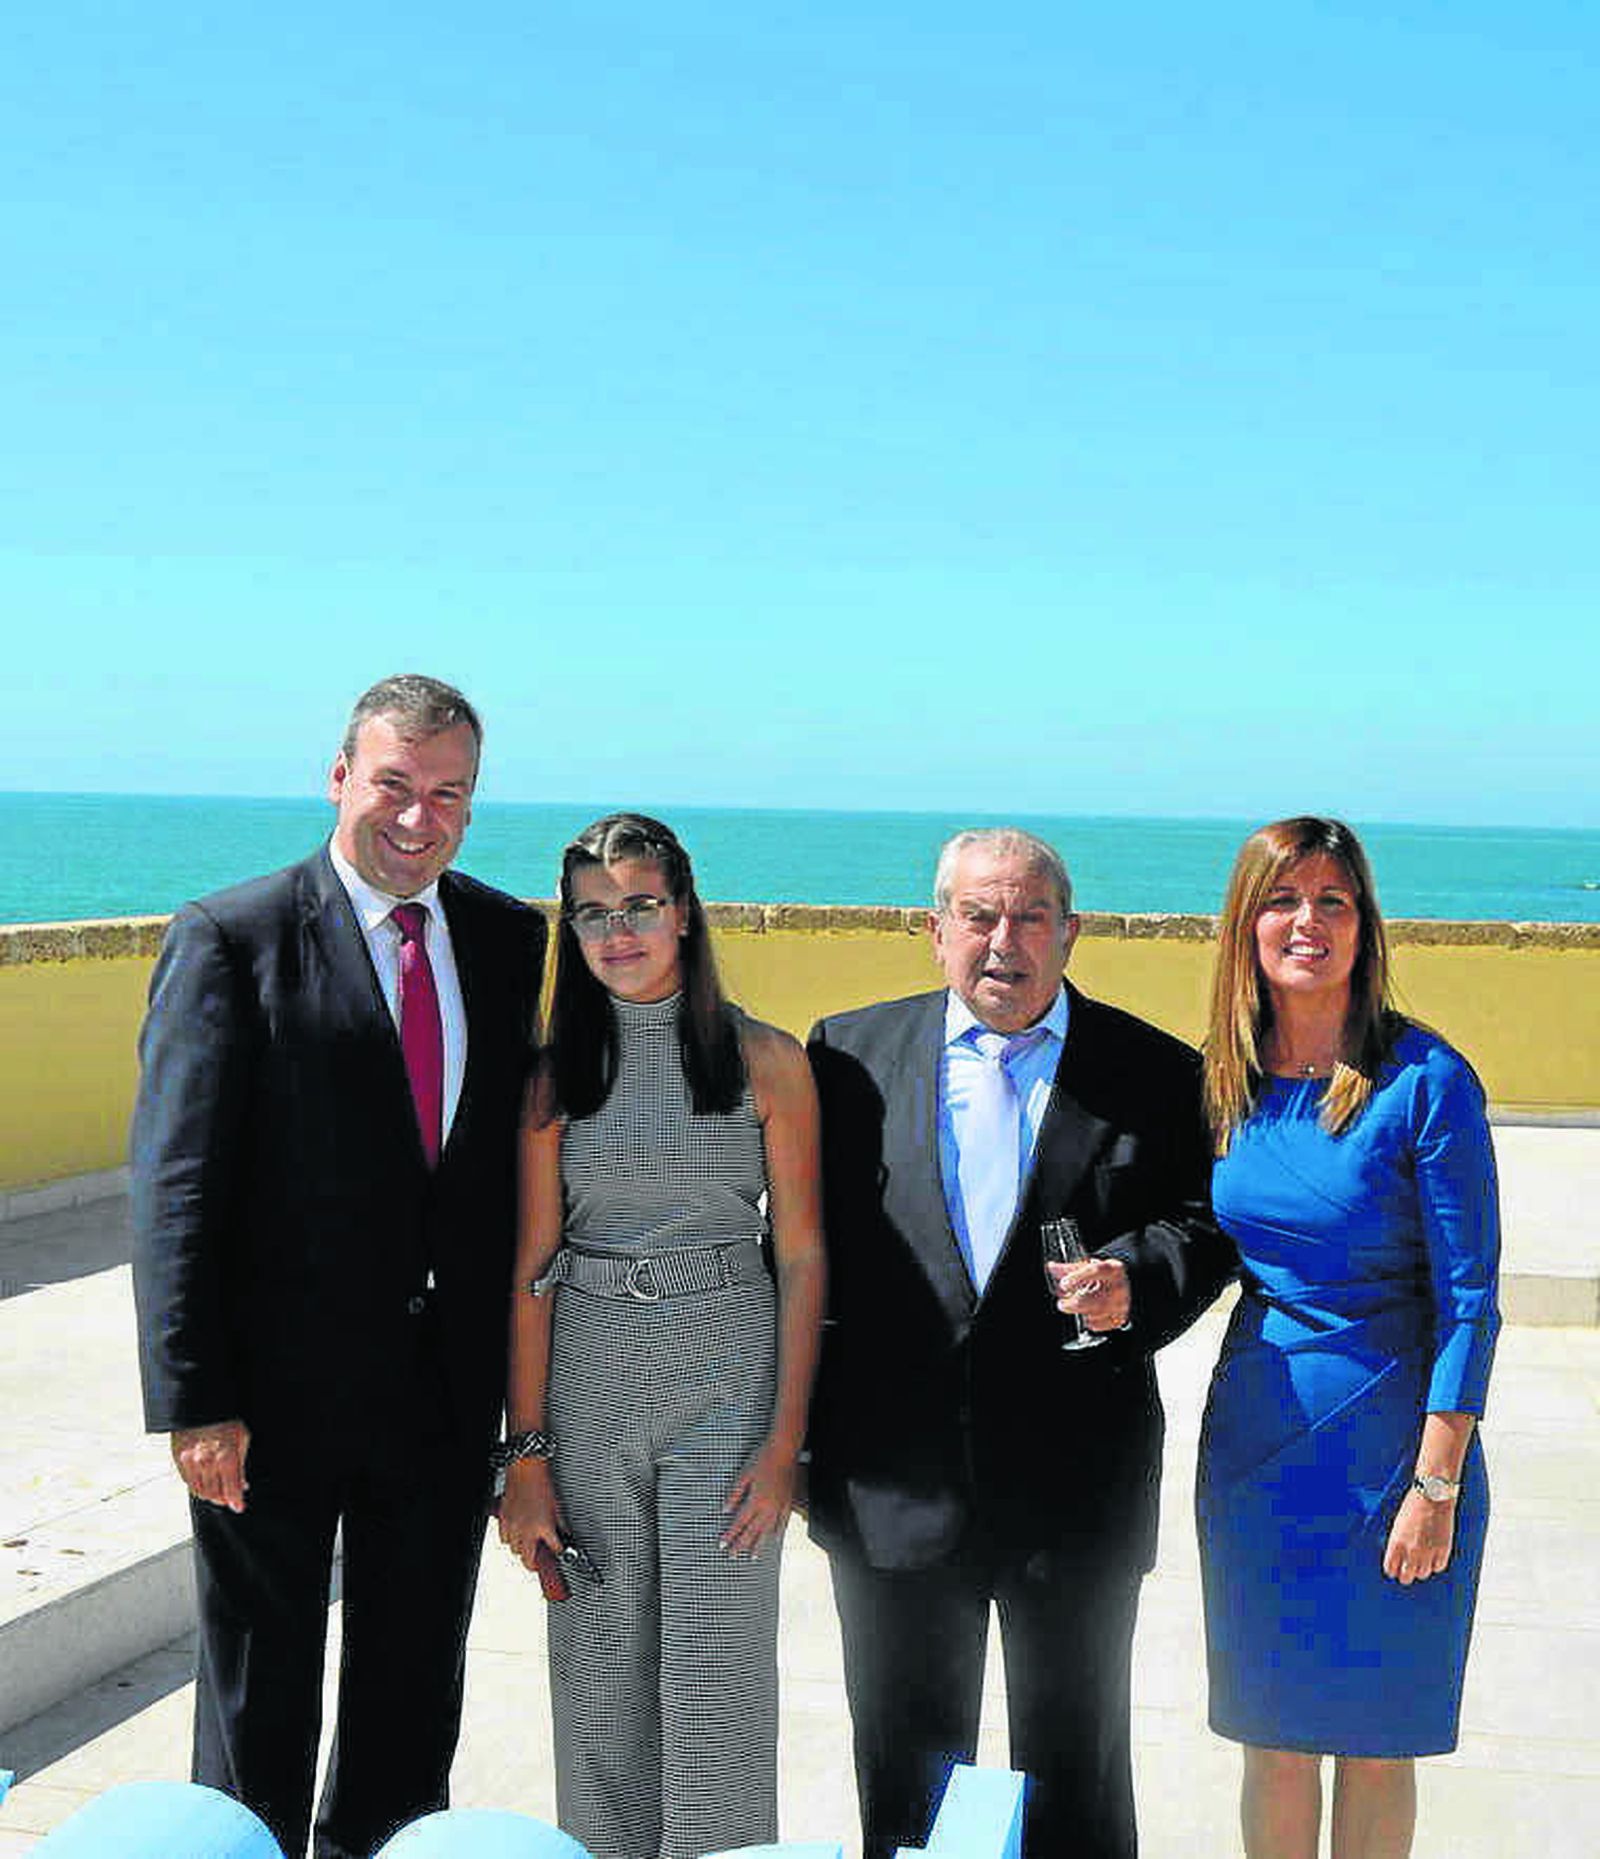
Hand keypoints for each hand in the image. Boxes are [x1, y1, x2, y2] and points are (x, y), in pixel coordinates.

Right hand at [171, 1420, 250, 1511]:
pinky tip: (205, 1483)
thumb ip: (241, 1465)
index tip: (239, 1507)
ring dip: (210, 1495)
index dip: (236, 1501)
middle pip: (214, 1493)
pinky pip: (188, 1482)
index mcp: (226, 1456)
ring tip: (218, 1492)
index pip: (231, 1489)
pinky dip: (197, 1487)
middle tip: (229, 1499)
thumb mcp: (242, 1438)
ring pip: (200, 1491)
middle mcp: (206, 1462)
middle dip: (224, 1499)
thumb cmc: (225, 1419)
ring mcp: (190, 1461)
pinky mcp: (178, 1459)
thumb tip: (242, 1485)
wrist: (201, 1404)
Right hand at [497, 1458, 565, 1576]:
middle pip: (528, 1559)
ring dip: (522, 1550)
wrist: (526, 1470)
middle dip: (534, 1563)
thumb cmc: (541, 1484)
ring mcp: (513, 1526)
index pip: (554, 1549)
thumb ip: (560, 1524)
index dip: (559, 1553)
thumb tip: (565, 1534)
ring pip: (514, 1551)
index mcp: (544, 1527)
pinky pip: (504, 1539)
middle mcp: (527, 1530)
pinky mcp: (503, 1520)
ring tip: (528, 1546)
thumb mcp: (556, 1506)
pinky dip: (510, 1540)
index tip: (559, 1554)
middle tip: (539, 1562)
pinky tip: (516, 1534)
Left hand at [721, 1438, 797, 1557]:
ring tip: (752, 1556)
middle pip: (752, 1530)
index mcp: (755, 1500)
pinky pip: (782, 1522)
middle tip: (733, 1555)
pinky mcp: (788, 1501)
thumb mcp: (744, 1474)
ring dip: (759, 1543)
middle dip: (741, 1544)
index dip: (730, 1535)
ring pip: (768, 1530)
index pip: (739, 1522)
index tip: (722, 1545)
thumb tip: (725, 1509)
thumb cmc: (762, 1458)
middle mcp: (768, 1507)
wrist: (784, 1450)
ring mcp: (780, 1506)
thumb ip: (734, 1494)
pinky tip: (773, 1537)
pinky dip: (776, 1532)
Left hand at [1046, 1256, 1130, 1332]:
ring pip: (1098, 1313)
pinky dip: (1091, 1322)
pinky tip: (1085, 1316)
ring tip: (1071, 1307)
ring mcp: (1122, 1304)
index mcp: (1113, 1269)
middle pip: (1097, 1298)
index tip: (1064, 1283)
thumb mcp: (1090, 1266)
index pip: (1097, 1270)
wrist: (1127, 1284)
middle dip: (1076, 1303)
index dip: (1078, 1277)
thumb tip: (1052, 1267)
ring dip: (1081, 1312)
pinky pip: (1103, 1324)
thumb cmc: (1105, 1275)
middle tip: (1062, 1304)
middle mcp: (1120, 1287)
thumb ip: (1070, 1268)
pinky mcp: (1120, 1318)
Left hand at [1383, 1488, 1456, 1583]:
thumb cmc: (1412, 1505)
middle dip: (1405, 1574)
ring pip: (1423, 1574)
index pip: (1390, 1569)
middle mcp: (1411, 1551)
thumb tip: (1397, 1555)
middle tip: (1407, 1569)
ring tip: (1421, 1560)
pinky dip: (1436, 1563)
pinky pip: (1438, 1567)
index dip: (1392, 1569)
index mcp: (1396, 1543)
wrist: (1432, 1495)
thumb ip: (1397, 1542)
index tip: (1394, 1568)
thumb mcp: (1398, 1524)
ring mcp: (1428, 1552)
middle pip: (1406, 1577)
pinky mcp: (1443, 1550)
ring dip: (1421, 1568)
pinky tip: (1433, 1556)